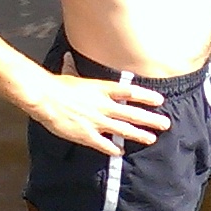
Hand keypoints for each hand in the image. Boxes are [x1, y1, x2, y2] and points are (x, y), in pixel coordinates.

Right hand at [26, 66, 169, 156]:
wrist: (45, 98)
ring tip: (151, 138)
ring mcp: (97, 121)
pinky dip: (114, 148)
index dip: (146, 96)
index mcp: (101, 89)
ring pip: (123, 129)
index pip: (130, 92)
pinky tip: (121, 152)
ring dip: (139, 135)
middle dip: (150, 119)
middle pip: (132, 113)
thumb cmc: (56, 85)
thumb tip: (67, 58)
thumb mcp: (69, 74)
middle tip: (165, 123)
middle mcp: (104, 105)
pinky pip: (104, 144)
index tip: (159, 100)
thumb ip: (73, 68)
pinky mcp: (87, 135)